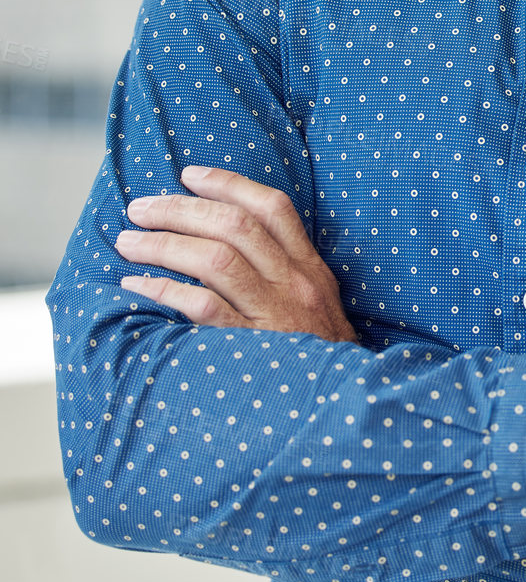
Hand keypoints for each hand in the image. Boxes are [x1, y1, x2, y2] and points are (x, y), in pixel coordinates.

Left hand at [114, 164, 357, 342]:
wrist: (341, 406)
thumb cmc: (319, 356)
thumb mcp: (318, 305)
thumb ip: (285, 273)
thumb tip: (228, 243)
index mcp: (310, 268)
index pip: (272, 208)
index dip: (228, 184)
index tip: (188, 175)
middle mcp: (294, 283)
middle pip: (234, 226)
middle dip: (180, 209)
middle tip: (141, 208)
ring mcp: (274, 314)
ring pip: (215, 259)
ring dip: (163, 244)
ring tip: (128, 242)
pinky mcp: (252, 346)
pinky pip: (203, 307)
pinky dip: (165, 290)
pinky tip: (138, 284)